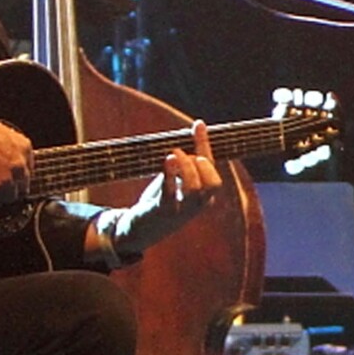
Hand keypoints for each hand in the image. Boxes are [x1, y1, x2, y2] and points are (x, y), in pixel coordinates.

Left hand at [104, 121, 222, 258]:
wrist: (140, 230)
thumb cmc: (161, 202)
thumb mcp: (177, 181)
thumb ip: (185, 164)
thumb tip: (193, 132)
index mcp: (204, 197)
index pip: (212, 170)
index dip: (205, 146)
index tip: (198, 124)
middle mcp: (197, 205)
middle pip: (213, 184)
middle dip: (202, 164)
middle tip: (182, 152)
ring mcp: (181, 210)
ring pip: (195, 190)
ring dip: (187, 168)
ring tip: (173, 155)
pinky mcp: (162, 211)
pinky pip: (170, 193)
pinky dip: (170, 174)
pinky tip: (168, 159)